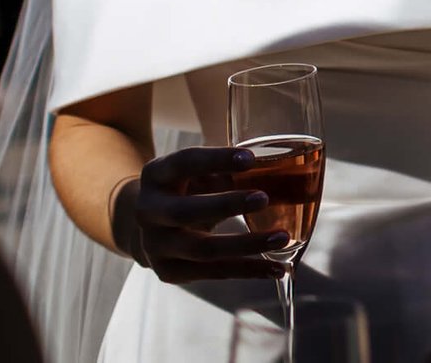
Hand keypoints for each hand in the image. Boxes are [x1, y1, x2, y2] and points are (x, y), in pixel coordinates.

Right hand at [113, 146, 282, 283]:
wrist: (152, 226)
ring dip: (246, 245)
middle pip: (185, 211)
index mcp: (156, 175)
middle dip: (226, 205)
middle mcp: (148, 211)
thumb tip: (279, 170)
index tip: (251, 158)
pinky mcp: (169, 271)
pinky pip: (214, 272)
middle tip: (264, 198)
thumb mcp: (198, 172)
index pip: (184, 163)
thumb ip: (227, 170)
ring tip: (282, 237)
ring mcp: (155, 245)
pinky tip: (278, 267)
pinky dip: (248, 270)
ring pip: (203, 249)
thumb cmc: (188, 189)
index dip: (216, 160)